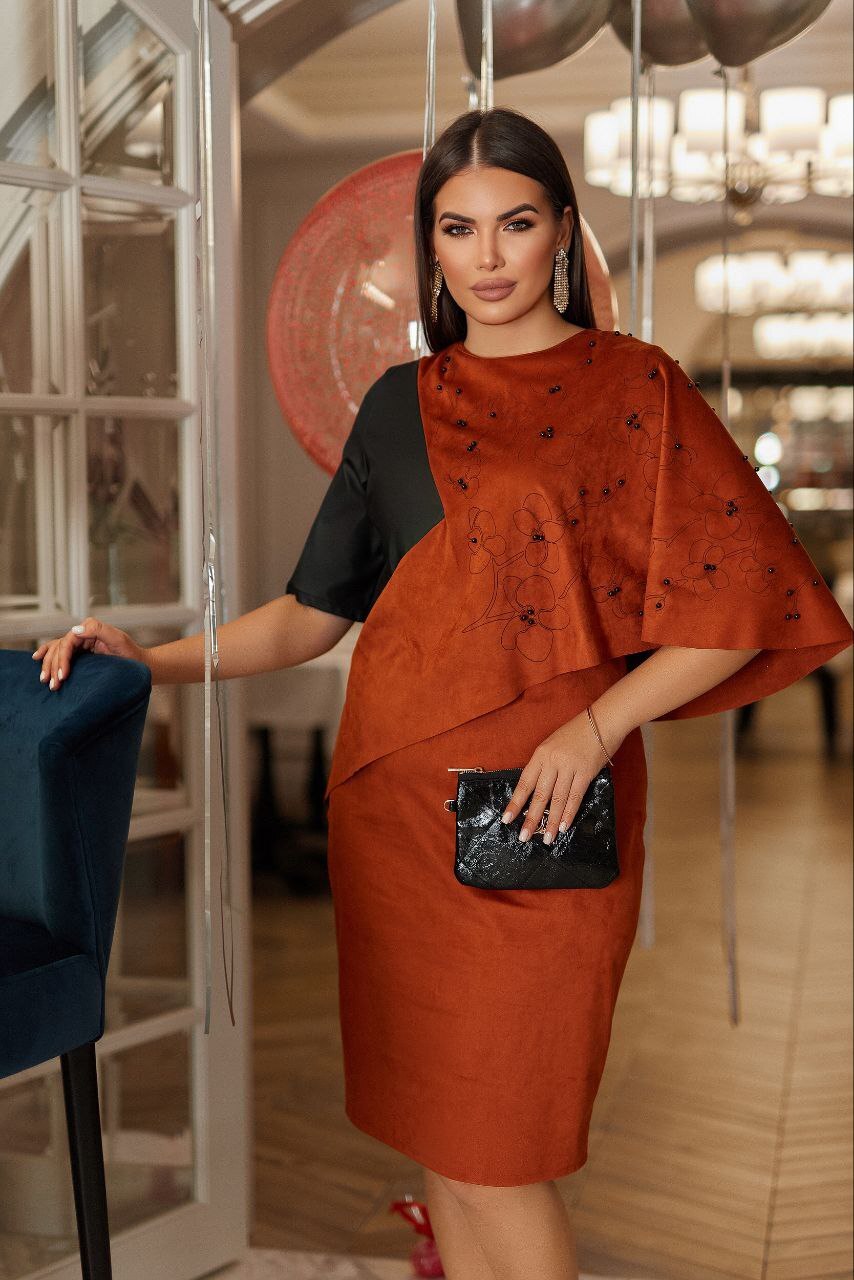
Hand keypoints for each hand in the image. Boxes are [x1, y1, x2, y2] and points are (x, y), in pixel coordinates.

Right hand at [32, 616, 147, 690]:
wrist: (141, 664)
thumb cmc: (132, 654)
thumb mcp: (118, 640)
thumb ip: (99, 630)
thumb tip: (75, 631)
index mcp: (91, 628)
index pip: (69, 642)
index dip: (63, 659)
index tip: (63, 676)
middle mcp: (84, 633)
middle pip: (60, 647)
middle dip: (54, 666)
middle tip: (53, 684)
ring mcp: (82, 642)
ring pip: (57, 651)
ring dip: (49, 665)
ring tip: (45, 680)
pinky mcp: (81, 652)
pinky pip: (60, 652)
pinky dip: (48, 655)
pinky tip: (37, 659)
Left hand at [500, 707, 625, 845]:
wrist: (602, 720)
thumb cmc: (577, 732)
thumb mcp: (553, 744)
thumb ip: (545, 765)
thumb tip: (537, 790)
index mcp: (540, 754)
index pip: (524, 783)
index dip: (515, 803)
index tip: (507, 819)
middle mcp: (552, 761)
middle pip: (539, 795)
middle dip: (531, 818)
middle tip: (524, 837)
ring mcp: (569, 767)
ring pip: (557, 799)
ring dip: (551, 821)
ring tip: (546, 838)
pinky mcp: (586, 772)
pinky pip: (575, 797)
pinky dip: (569, 813)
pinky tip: (563, 826)